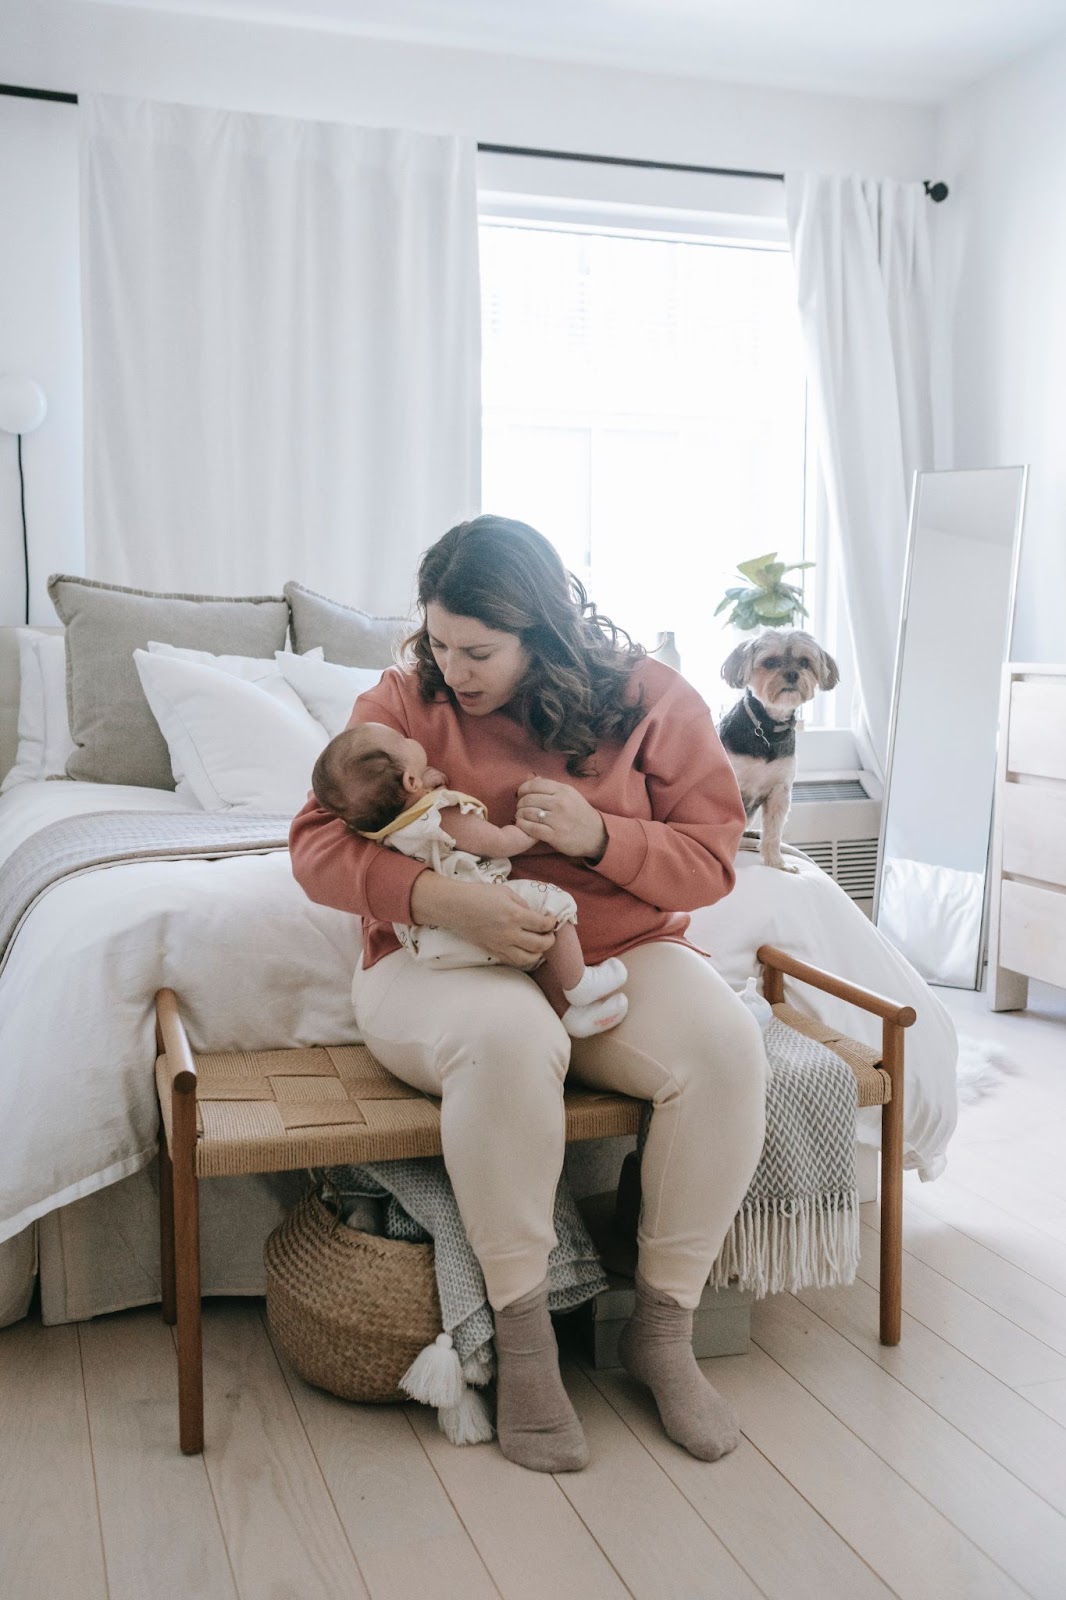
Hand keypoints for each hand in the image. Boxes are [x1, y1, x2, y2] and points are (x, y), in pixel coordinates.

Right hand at [409, 875, 556, 968]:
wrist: (455, 907)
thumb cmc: (479, 894)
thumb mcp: (505, 892)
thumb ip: (522, 904)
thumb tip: (533, 915)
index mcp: (515, 915)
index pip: (542, 925)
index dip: (552, 923)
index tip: (553, 920)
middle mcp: (510, 933)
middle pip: (539, 945)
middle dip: (549, 940)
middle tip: (550, 934)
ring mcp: (501, 945)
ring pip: (527, 958)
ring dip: (538, 953)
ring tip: (540, 946)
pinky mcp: (492, 950)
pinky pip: (512, 960)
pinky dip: (523, 958)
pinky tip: (525, 952)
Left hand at [516, 776, 608, 860]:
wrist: (596, 834)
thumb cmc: (580, 813)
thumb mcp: (570, 795)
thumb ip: (552, 787)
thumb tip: (533, 779)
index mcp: (563, 790)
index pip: (534, 785)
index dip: (522, 789)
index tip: (520, 794)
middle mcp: (560, 803)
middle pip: (529, 799)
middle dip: (520, 804)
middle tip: (520, 808)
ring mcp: (557, 820)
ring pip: (528, 813)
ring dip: (520, 815)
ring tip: (520, 817)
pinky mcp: (555, 835)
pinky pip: (531, 828)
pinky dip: (523, 826)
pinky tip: (522, 825)